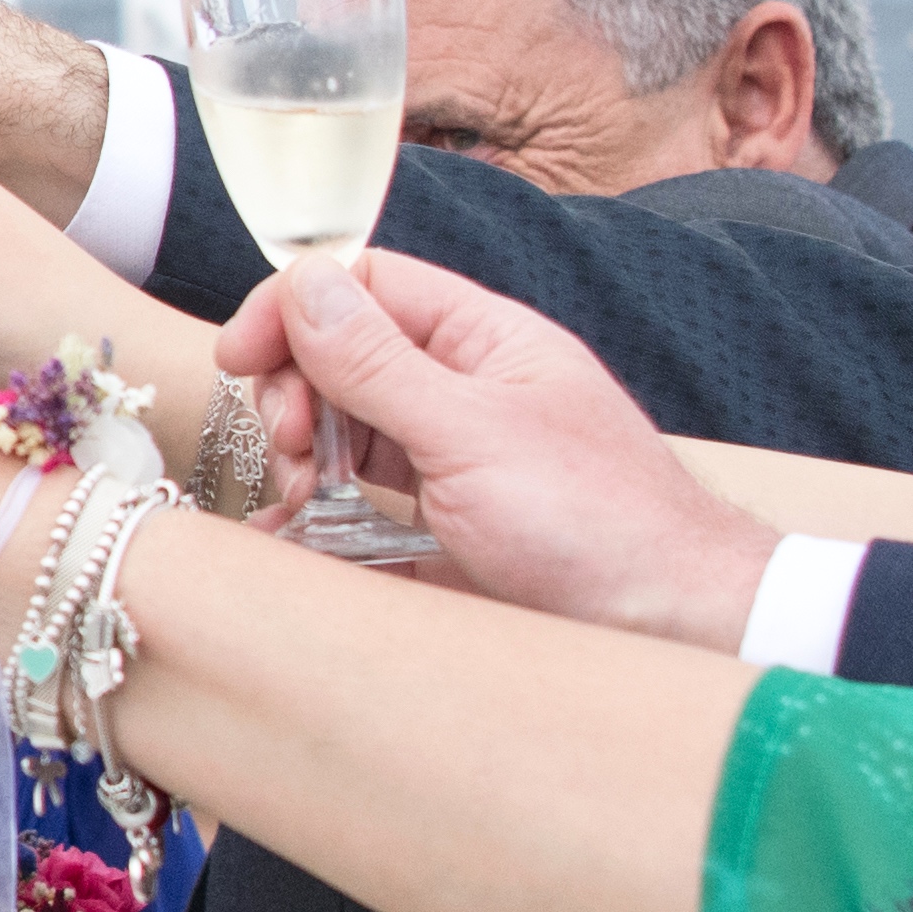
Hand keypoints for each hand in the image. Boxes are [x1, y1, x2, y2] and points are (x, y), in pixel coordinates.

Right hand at [249, 253, 779, 647]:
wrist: (671, 628)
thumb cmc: (598, 522)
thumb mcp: (472, 432)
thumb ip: (379, 362)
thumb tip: (304, 283)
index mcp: (482, 342)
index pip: (366, 285)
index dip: (294, 309)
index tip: (241, 357)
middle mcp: (463, 392)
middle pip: (342, 358)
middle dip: (295, 392)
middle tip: (287, 443)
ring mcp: (452, 463)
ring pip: (342, 432)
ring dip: (299, 456)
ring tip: (299, 496)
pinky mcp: (442, 534)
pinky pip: (358, 509)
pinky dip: (315, 520)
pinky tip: (291, 538)